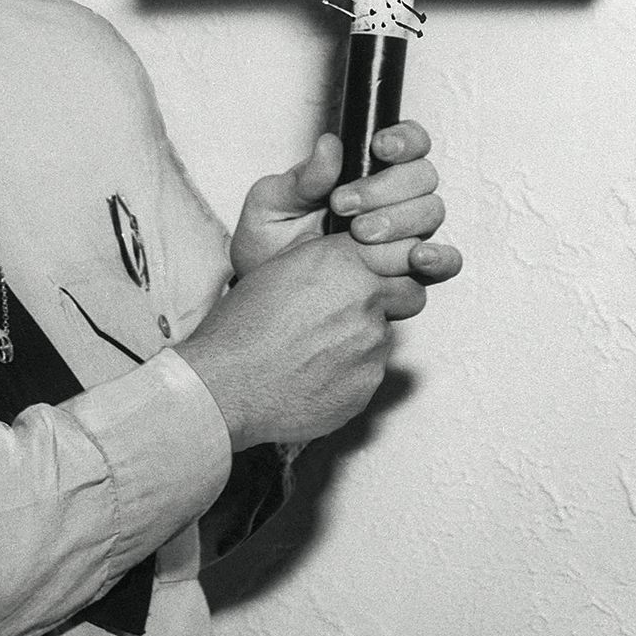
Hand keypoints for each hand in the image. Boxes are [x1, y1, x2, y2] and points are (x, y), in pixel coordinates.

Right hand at [177, 232, 429, 449]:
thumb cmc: (242, 324)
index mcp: (342, 261)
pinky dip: (348, 373)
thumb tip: (352, 261)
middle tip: (350, 312)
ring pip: (384, 336)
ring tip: (313, 349)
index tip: (374, 272)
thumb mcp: (279, 268)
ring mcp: (371, 346)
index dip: (389, 263)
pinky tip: (312, 374)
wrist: (226, 383)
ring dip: (361, 340)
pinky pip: (368, 373)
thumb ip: (327, 260)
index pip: (400, 250)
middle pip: (409, 294)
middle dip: (391, 300)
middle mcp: (365, 299)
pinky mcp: (367, 385)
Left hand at [230, 120, 460, 283]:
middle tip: (343, 205)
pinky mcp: (410, 272)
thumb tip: (329, 146)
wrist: (268, 297)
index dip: (404, 139)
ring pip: (431, 212)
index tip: (379, 148)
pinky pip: (445, 262)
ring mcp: (405, 235)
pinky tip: (415, 258)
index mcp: (363, 171)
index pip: (406, 142)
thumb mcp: (271, 204)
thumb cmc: (269, 244)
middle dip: (385, 187)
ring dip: (399, 221)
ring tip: (359, 235)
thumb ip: (301, 178)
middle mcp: (392, 200)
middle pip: (422, 176)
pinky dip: (439, 257)